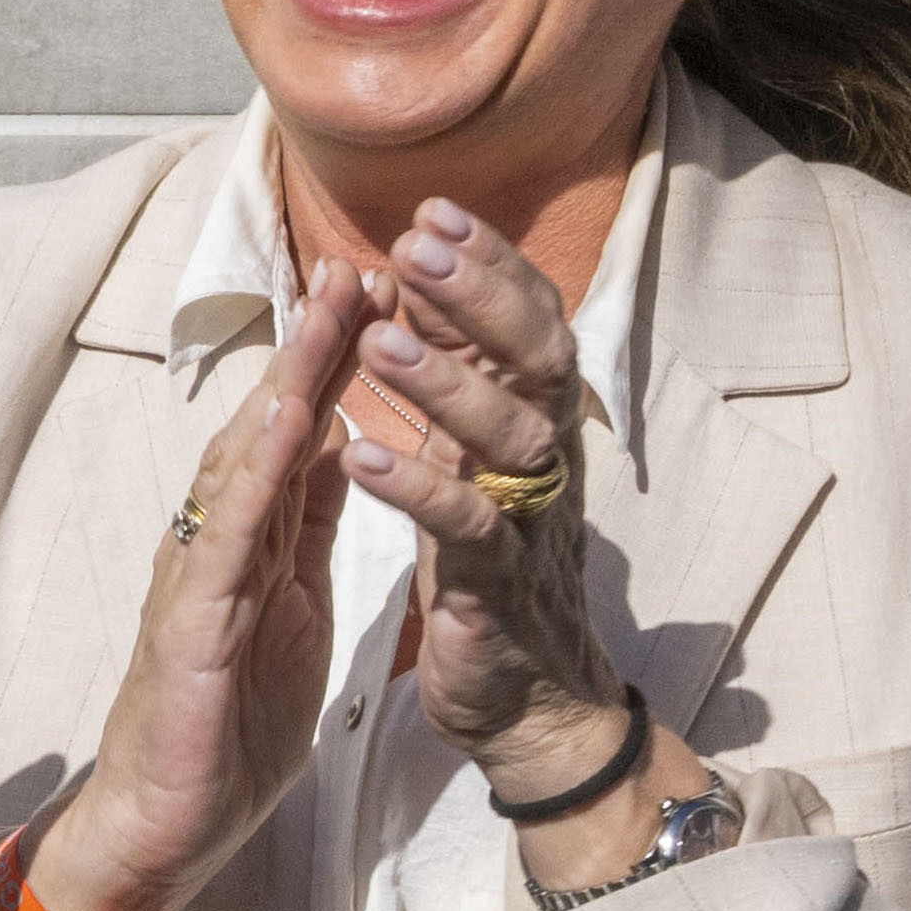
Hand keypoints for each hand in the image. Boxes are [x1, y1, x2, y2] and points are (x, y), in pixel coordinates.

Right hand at [9, 283, 368, 910]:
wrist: (159, 832)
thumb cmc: (220, 734)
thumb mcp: (290, 617)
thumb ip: (303, 536)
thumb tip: (339, 450)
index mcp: (249, 547)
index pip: (298, 436)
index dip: (334, 361)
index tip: (378, 289)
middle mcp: (214, 546)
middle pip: (268, 427)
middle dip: (311, 343)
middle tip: (357, 259)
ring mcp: (196, 581)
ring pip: (243, 463)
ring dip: (286, 381)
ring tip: (327, 310)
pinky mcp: (189, 630)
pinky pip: (227, 539)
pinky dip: (256, 476)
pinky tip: (287, 422)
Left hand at [341, 200, 688, 873]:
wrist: (528, 699)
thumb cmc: (490, 565)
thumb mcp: (477, 460)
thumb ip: (462, 378)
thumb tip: (430, 283)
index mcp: (534, 424)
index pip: (529, 323)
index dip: (489, 266)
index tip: (434, 211)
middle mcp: (547, 462)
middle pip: (536, 360)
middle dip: (478, 298)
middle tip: (417, 246)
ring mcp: (529, 523)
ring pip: (509, 438)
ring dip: (444, 383)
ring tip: (380, 339)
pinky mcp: (498, 589)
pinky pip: (468, 529)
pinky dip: (419, 488)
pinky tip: (364, 457)